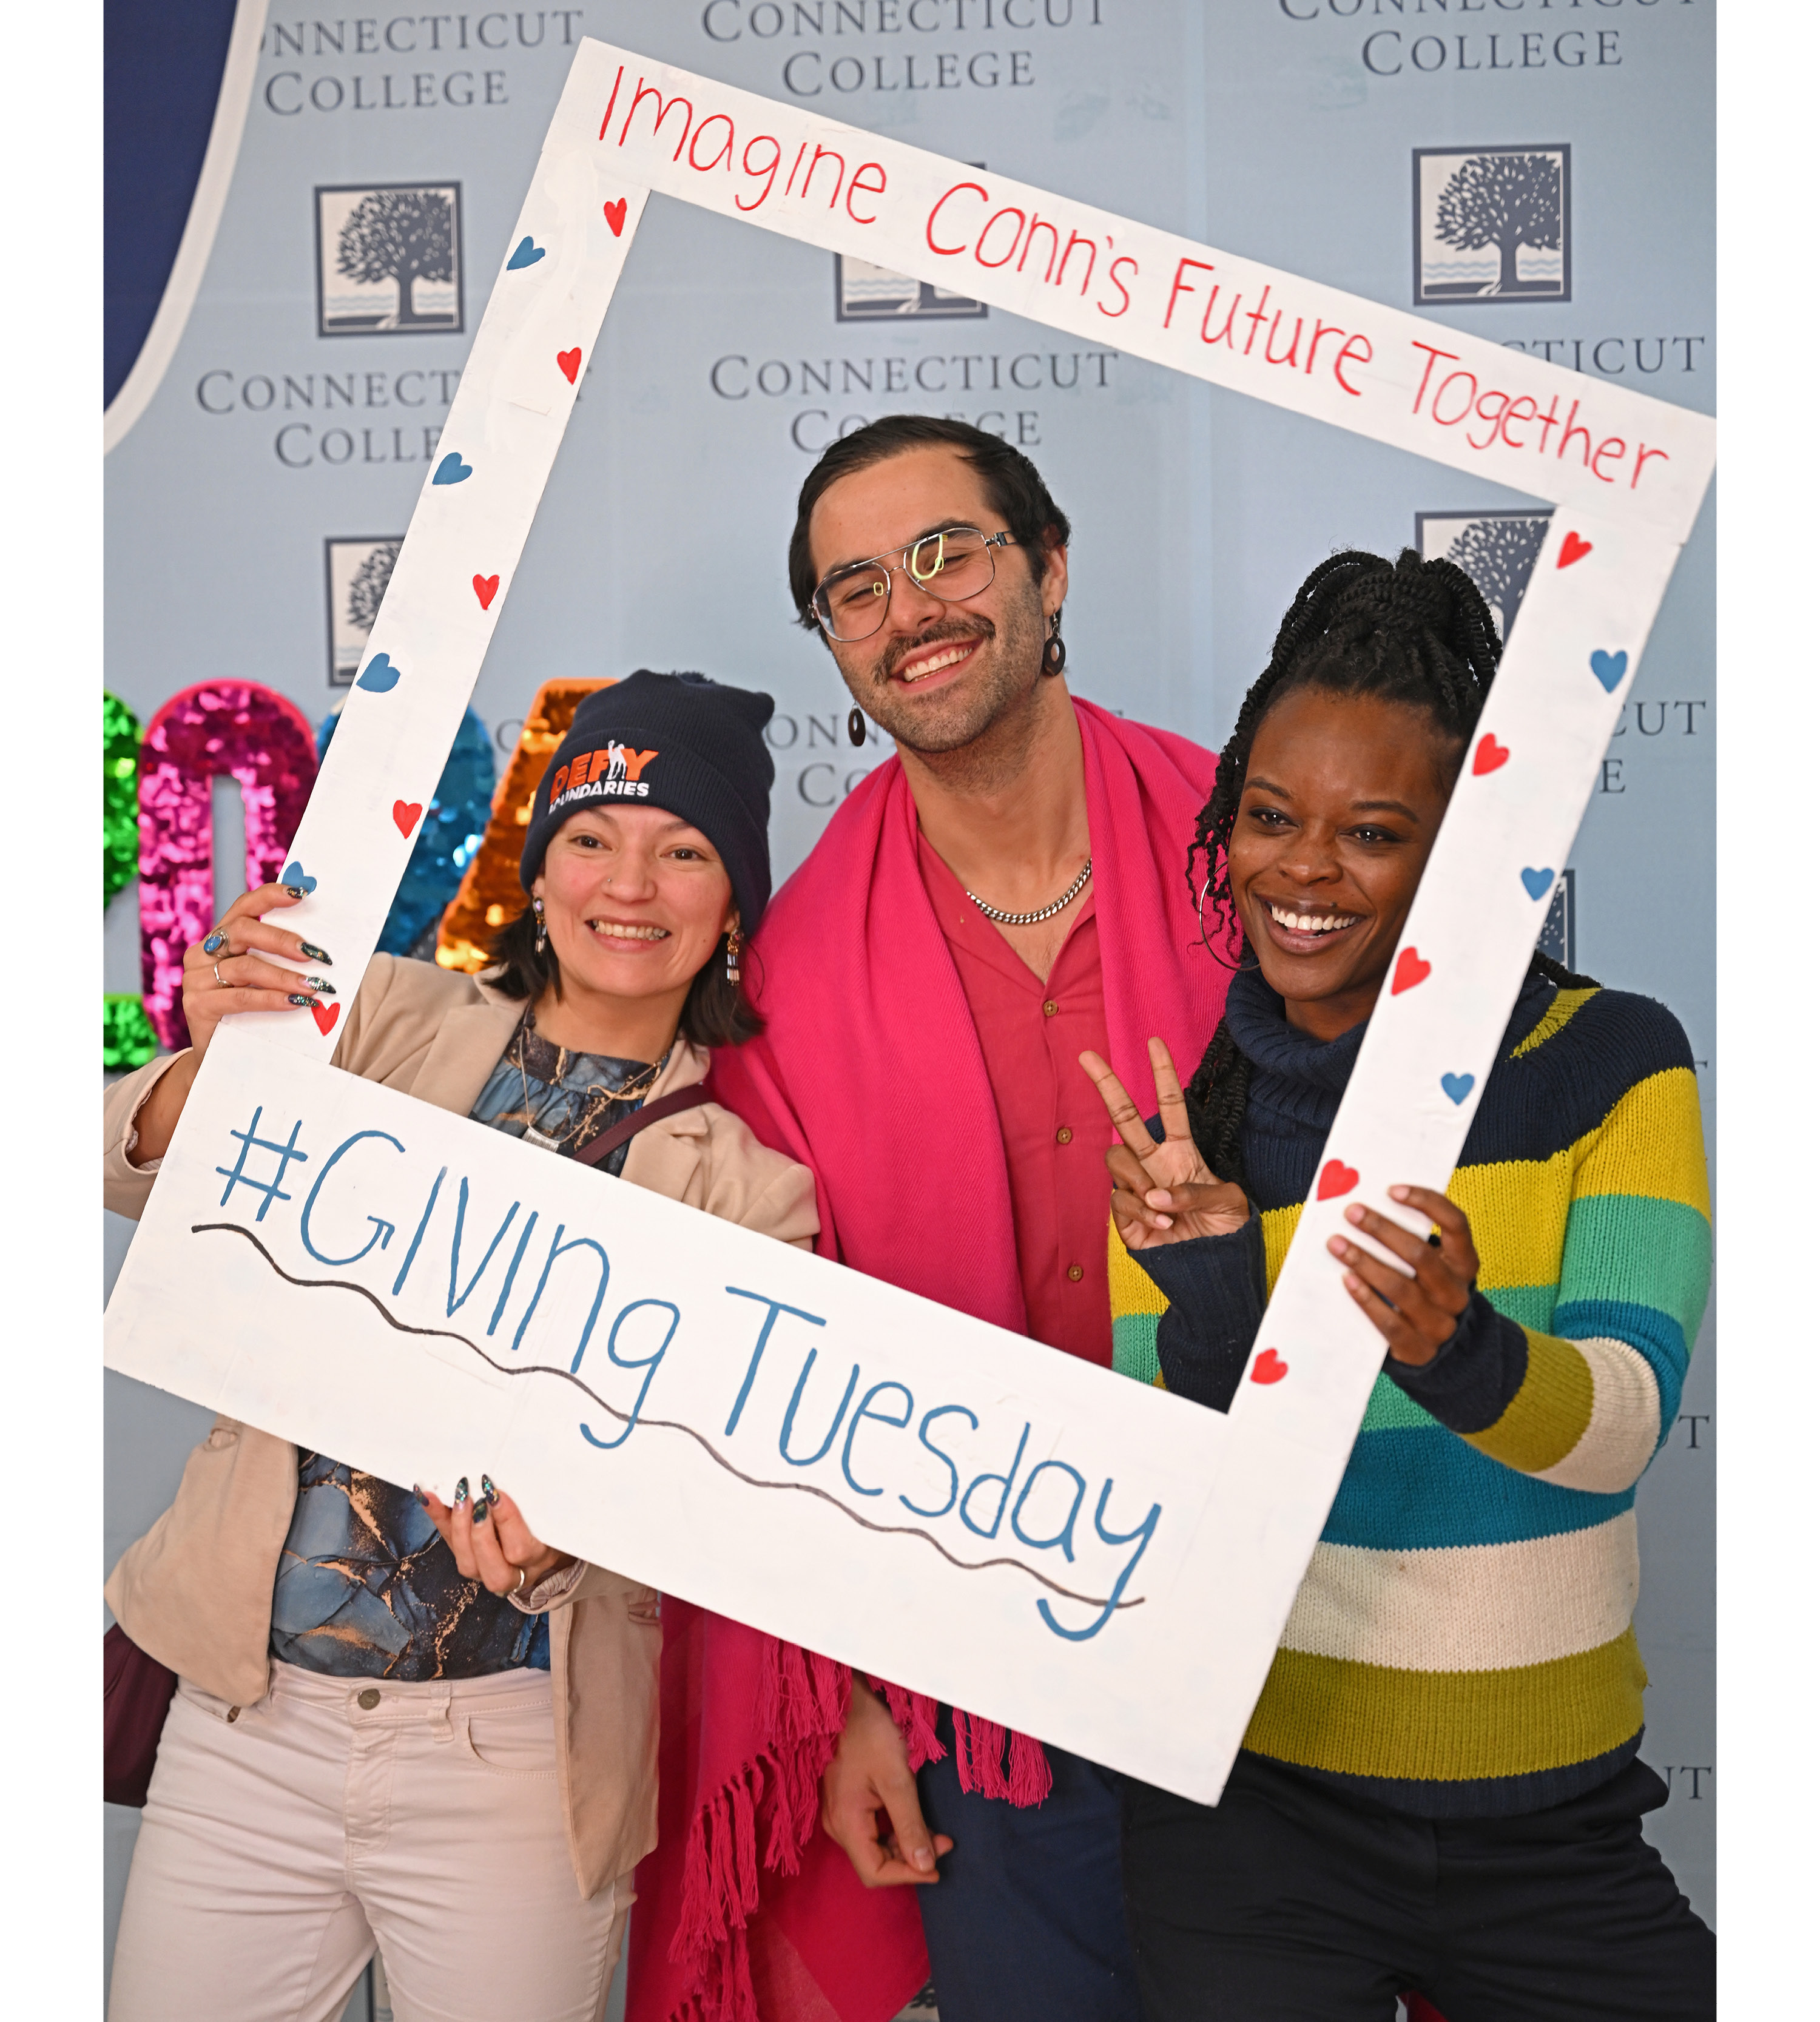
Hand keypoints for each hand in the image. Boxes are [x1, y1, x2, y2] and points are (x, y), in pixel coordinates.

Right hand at [181, 881, 333, 1059]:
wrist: (225, 1057)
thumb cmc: (254, 1013)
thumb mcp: (269, 982)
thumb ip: (284, 962)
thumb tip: (326, 950)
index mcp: (221, 938)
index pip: (244, 906)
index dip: (271, 896)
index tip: (301, 894)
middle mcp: (203, 953)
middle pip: (243, 930)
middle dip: (283, 940)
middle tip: (315, 954)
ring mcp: (195, 979)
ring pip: (245, 967)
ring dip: (285, 976)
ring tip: (314, 986)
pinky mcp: (197, 1006)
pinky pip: (241, 997)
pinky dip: (272, 998)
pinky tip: (295, 1002)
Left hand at [418, 1478, 575, 1595]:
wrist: (544, 1540)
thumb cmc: (551, 1518)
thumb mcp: (554, 1509)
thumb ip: (541, 1497)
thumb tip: (526, 1464)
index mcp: (539, 1557)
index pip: (520, 1550)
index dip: (507, 1523)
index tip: (496, 1493)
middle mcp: (514, 1573)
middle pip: (493, 1570)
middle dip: (479, 1533)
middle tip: (475, 1499)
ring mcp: (487, 1572)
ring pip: (468, 1564)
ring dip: (458, 1527)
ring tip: (457, 1495)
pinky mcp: (469, 1560)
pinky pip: (450, 1544)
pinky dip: (438, 1519)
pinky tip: (428, 1496)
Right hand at [819, 1679, 952, 1887]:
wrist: (851, 1701)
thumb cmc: (872, 1734)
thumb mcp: (898, 1780)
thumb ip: (910, 1825)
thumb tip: (924, 1865)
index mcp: (845, 1823)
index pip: (875, 1872)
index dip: (908, 1876)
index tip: (938, 1868)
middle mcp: (837, 1824)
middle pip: (875, 1861)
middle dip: (911, 1858)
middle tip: (944, 1842)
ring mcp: (840, 1812)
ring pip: (874, 1846)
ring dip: (905, 1844)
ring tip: (936, 1832)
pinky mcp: (847, 1801)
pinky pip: (871, 1829)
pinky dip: (895, 1831)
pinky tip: (915, 1820)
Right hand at [1078, 1037, 1249, 1249]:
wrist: (1216, 1272)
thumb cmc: (1227, 1232)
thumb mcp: (1230, 1203)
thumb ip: (1197, 1191)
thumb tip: (1157, 1196)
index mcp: (1182, 1152)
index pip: (1169, 1106)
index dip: (1163, 1074)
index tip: (1155, 1043)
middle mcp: (1154, 1165)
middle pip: (1123, 1117)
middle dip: (1106, 1085)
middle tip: (1086, 1055)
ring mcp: (1137, 1189)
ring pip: (1116, 1160)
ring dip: (1139, 1181)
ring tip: (1163, 1211)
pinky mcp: (1124, 1218)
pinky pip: (1120, 1201)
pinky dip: (1143, 1214)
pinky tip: (1163, 1229)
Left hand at [1326, 1184, 1477, 1366]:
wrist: (1440, 1347)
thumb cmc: (1424, 1289)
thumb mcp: (1430, 1265)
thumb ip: (1411, 1239)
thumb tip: (1368, 1206)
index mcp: (1465, 1263)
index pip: (1456, 1224)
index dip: (1427, 1203)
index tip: (1391, 1189)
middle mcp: (1457, 1293)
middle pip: (1420, 1255)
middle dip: (1382, 1230)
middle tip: (1352, 1212)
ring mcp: (1440, 1323)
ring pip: (1401, 1287)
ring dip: (1365, 1261)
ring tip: (1336, 1243)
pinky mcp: (1418, 1349)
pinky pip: (1389, 1322)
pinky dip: (1366, 1298)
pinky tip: (1346, 1279)